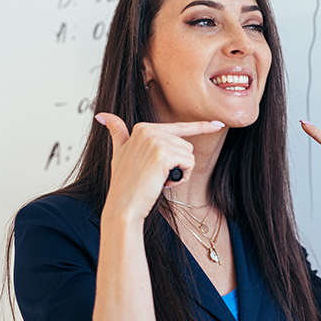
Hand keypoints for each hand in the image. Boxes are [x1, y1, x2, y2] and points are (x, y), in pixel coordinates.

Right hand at [95, 113, 223, 220]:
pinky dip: (181, 177)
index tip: (219, 125)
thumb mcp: (119, 153)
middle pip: (186, 145)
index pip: (180, 127)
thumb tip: (102, 115)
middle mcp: (149, 130)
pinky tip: (164, 183)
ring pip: (189, 155)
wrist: (123, 205)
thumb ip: (117, 132)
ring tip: (159, 179)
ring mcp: (156, 141)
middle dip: (178, 164)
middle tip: (157, 176)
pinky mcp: (164, 154)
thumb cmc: (125, 182)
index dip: (201, 127)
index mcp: (143, 128)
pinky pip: (188, 164)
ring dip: (180, 172)